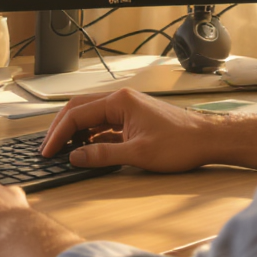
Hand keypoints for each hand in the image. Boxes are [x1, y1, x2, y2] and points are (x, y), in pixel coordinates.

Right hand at [40, 88, 214, 171]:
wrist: (209, 140)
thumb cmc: (181, 143)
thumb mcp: (138, 154)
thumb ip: (103, 155)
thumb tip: (75, 157)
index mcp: (119, 101)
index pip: (77, 114)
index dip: (58, 133)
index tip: (47, 150)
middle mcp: (121, 99)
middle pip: (79, 110)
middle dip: (60, 129)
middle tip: (48, 148)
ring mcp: (127, 108)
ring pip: (90, 117)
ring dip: (75, 132)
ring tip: (62, 150)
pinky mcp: (132, 119)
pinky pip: (103, 125)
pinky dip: (90, 136)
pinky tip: (85, 150)